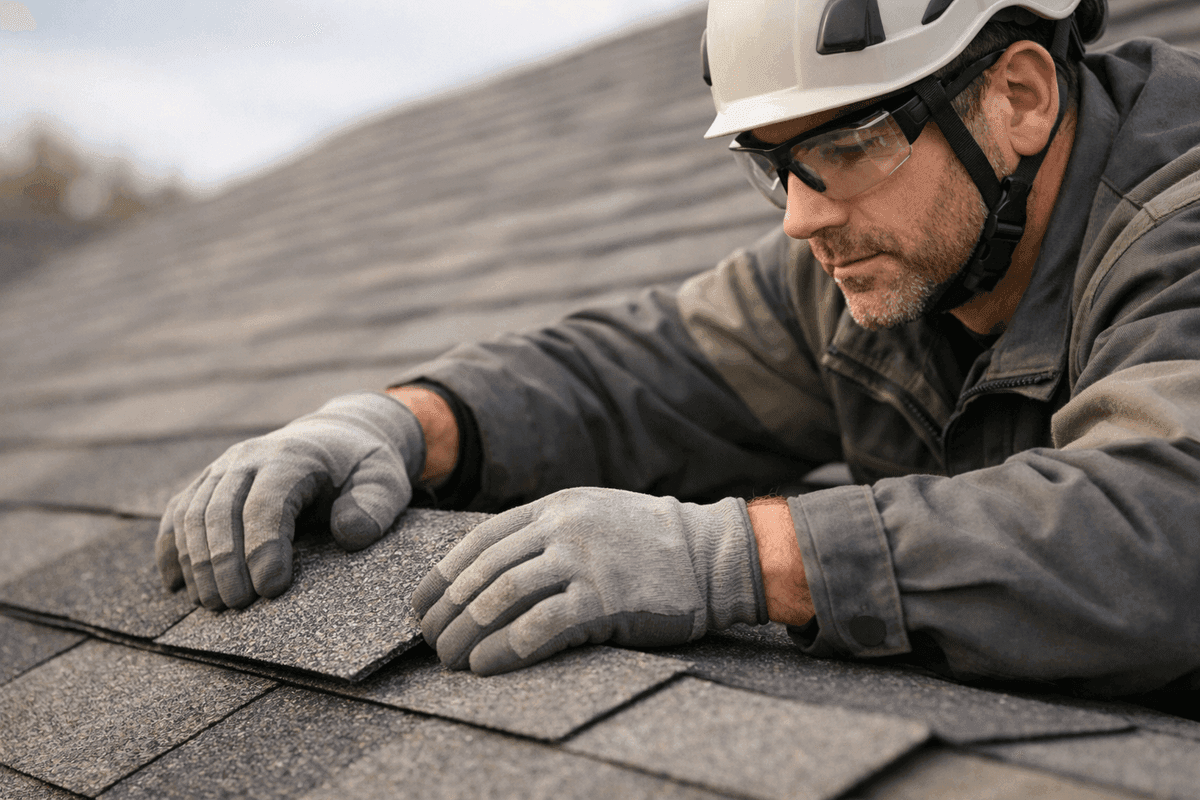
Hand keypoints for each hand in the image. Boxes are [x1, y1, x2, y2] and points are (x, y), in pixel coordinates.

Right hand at [157, 392, 425, 609]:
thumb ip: (374, 506)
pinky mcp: (208, 483)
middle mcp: (248, 458)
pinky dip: (171, 547)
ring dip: (197, 561)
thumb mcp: (385, 481)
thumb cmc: (361, 468)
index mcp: (292, 456)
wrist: (336, 438)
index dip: (264, 547)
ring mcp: (222, 469)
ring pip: (192, 513)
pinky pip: (177, 512)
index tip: (271, 589)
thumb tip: (349, 534)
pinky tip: (176, 584)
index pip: (267, 503)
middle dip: (224, 562)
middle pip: (221, 510)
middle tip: (236, 606)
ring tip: (212, 605)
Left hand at [413, 487, 767, 674]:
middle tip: (430, 642)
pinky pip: (539, 626)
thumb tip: (488, 575)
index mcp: (553, 508)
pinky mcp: (604, 600)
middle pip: (483, 572)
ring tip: (450, 660)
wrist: (712, 555)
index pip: (478, 541)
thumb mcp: (590, 518)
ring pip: (502, 596)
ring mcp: (583, 562)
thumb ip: (545, 535)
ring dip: (468, 633)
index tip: (420, 606)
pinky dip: (505, 648)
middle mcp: (562, 529)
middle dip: (447, 611)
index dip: (441, 577)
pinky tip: (487, 665)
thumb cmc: (648, 544)